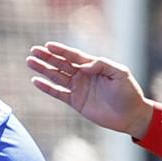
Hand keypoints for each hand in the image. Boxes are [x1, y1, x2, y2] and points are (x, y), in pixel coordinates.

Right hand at [27, 41, 154, 137]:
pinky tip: (35, 81)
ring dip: (43, 69)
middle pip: (61, 64)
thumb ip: (102, 65)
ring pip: (56, 76)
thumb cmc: (129, 92)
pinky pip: (58, 93)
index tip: (48, 45)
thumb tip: (83, 66)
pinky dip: (47, 88)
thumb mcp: (120, 73)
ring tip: (30, 62)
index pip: (74, 56)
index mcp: (93, 66)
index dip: (61, 50)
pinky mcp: (75, 102)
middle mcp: (83, 75)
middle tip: (33, 51)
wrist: (131, 115)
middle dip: (47, 57)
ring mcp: (78, 88)